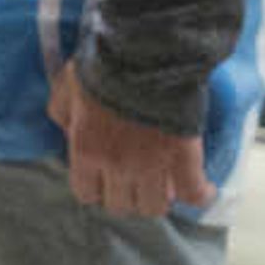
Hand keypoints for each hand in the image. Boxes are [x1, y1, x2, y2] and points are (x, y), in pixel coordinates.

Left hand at [48, 63, 214, 218]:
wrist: (142, 58)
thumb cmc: (100, 70)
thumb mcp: (65, 89)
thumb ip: (62, 115)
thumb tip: (68, 132)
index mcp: (86, 151)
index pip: (86, 194)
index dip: (95, 189)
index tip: (103, 181)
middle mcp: (117, 167)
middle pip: (122, 206)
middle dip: (125, 195)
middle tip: (134, 180)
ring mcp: (152, 168)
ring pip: (155, 207)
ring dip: (158, 197)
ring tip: (164, 184)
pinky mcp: (184, 161)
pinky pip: (194, 196)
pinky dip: (200, 195)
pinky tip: (202, 187)